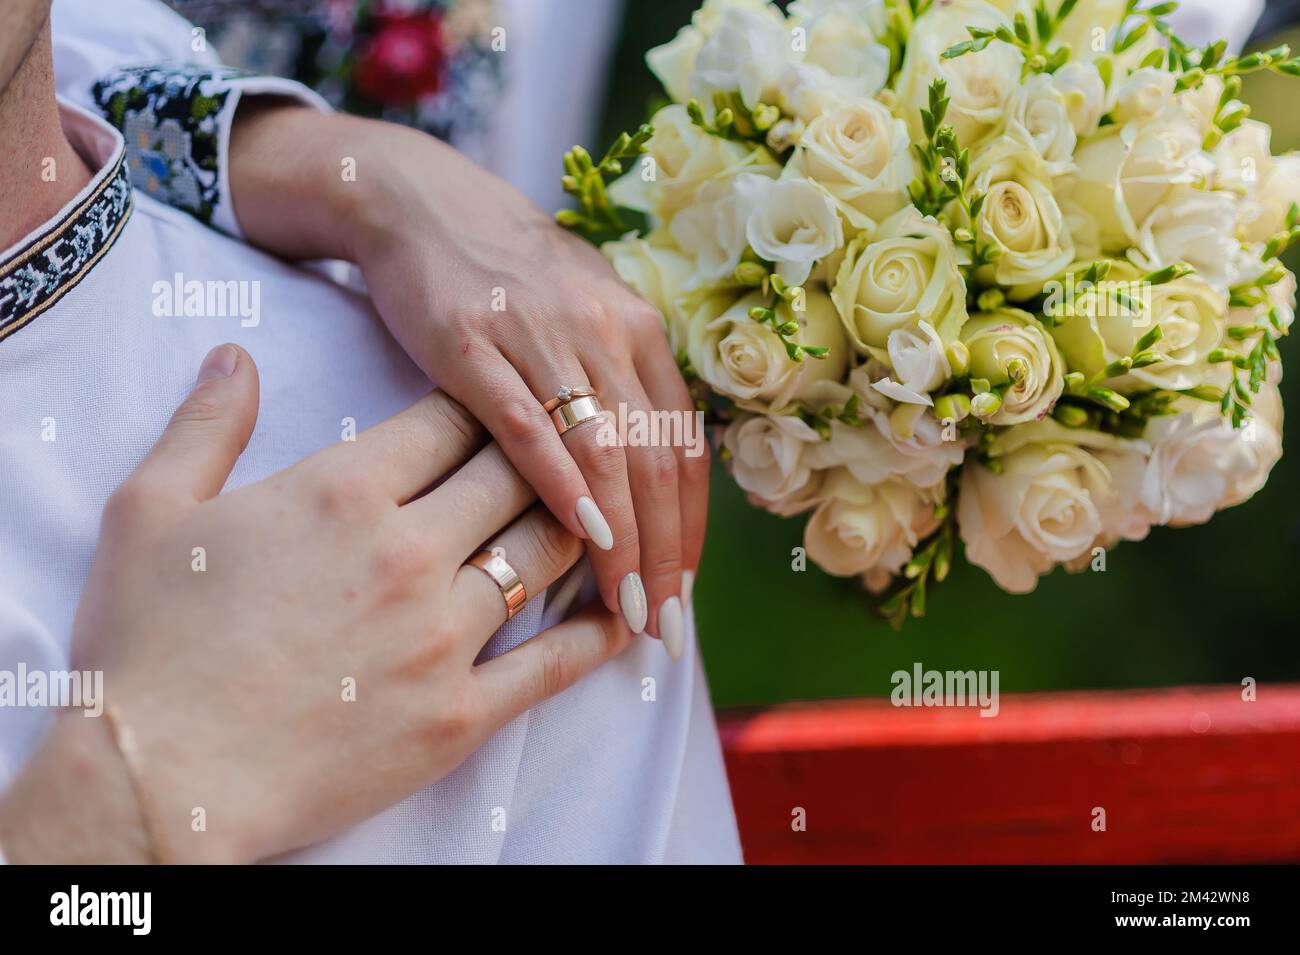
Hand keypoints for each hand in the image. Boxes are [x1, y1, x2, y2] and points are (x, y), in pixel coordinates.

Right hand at [0, 344, 632, 862]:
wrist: (155, 782)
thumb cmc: (146, 646)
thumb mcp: (149, 511)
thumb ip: (207, 423)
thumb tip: (237, 355)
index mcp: (344, 489)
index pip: (453, 416)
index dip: (486, 401)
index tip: (504, 400)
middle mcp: (410, 550)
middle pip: (517, 472)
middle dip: (546, 451)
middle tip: (567, 446)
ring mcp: (444, 635)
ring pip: (548, 551)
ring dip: (582, 524)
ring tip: (603, 511)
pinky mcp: (461, 713)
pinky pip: (556, 663)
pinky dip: (600, 631)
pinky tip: (624, 610)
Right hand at [228, 108, 708, 659]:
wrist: (417, 204)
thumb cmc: (506, 278)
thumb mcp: (584, 316)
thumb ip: (621, 387)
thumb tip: (648, 485)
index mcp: (638, 330)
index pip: (686, 450)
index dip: (691, 531)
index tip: (684, 595)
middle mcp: (606, 330)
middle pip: (655, 463)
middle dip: (665, 556)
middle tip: (666, 627)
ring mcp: (541, 335)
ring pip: (605, 453)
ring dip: (625, 540)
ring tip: (629, 608)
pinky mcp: (472, 344)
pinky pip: (528, 425)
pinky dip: (560, 484)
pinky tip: (581, 538)